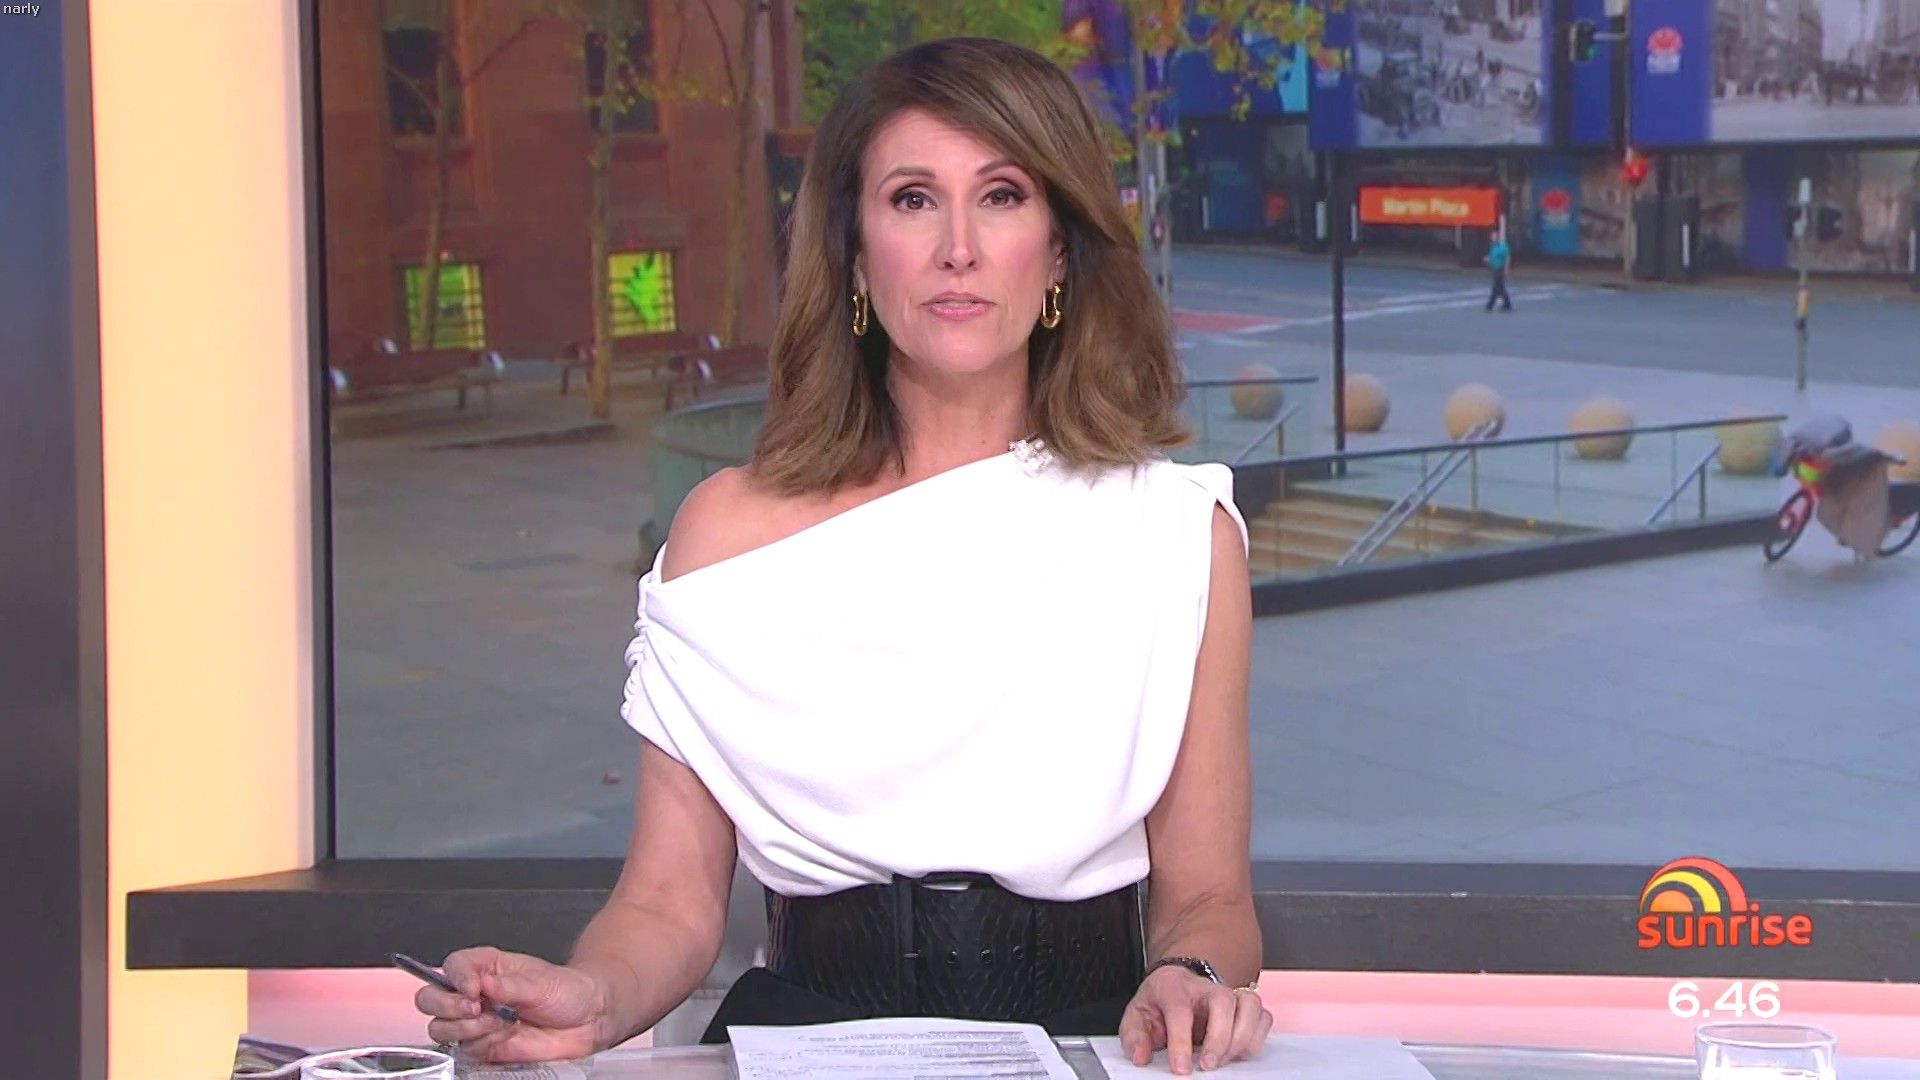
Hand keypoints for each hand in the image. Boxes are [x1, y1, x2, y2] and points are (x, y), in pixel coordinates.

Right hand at [415, 946, 606, 1063]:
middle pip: (431, 998)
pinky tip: (506, 1038)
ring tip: (501, 1023)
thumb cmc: (568, 991)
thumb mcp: (542, 983)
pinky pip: (463, 1051)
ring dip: (466, 1029)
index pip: (452, 966)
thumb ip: (511, 986)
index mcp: (486, 967)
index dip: (456, 978)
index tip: (474, 989)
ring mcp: (476, 1022)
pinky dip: (481, 1046)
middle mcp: (475, 993)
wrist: (588, 1020)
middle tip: (477, 1009)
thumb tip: (484, 985)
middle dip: (448, 1005)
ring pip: (441, 1028)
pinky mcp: (483, 1047)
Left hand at [1117, 966, 1271, 1073]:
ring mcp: (1228, 993)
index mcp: (1173, 987)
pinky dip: (1257, 1037)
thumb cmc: (1160, 1002)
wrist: (1177, 984)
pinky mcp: (1244, 1005)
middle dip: (1219, 1038)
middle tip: (1208, 1065)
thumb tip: (1141, 1057)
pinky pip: (1263, 1016)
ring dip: (1242, 1037)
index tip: (1181, 1069)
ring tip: (1226, 1059)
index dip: (1181, 1042)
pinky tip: (1239, 1051)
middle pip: (1223, 1001)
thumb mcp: (1137, 1016)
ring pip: (1250, 1004)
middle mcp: (1204, 986)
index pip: (1180, 1010)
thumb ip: (1135, 1037)